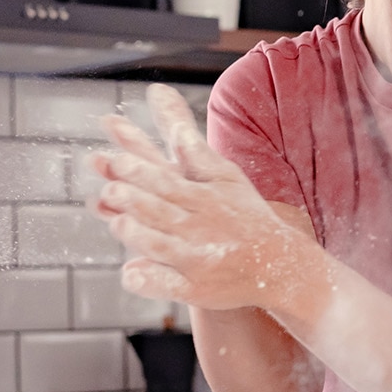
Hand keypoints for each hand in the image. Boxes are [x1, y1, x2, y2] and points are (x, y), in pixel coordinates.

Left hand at [88, 85, 322, 312]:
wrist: (280, 265)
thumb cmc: (245, 216)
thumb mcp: (225, 177)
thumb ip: (191, 148)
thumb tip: (162, 101)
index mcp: (204, 196)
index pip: (166, 178)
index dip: (139, 169)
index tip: (114, 159)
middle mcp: (200, 225)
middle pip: (162, 207)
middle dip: (135, 197)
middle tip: (110, 187)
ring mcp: (198, 258)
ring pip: (162, 244)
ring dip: (140, 233)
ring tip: (119, 221)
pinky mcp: (196, 289)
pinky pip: (167, 285)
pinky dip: (149, 279)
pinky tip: (131, 272)